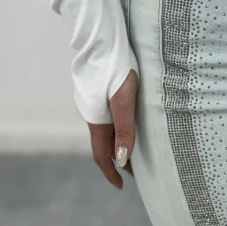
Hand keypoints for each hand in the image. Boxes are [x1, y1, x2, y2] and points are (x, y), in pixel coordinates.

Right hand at [87, 70, 138, 188]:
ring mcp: (93, 102)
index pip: (101, 155)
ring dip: (117, 143)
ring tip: (134, 150)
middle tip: (134, 172)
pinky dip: (116, 128)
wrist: (101, 39)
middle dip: (117, 160)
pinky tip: (127, 123)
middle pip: (103, 144)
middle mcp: (92, 114)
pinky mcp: (97, 90)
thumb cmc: (116, 68)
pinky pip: (106, 117)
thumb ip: (124, 130)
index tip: (121, 186)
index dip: (111, 172)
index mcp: (97, 120)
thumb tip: (122, 160)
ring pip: (105, 130)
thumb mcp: (124, 101)